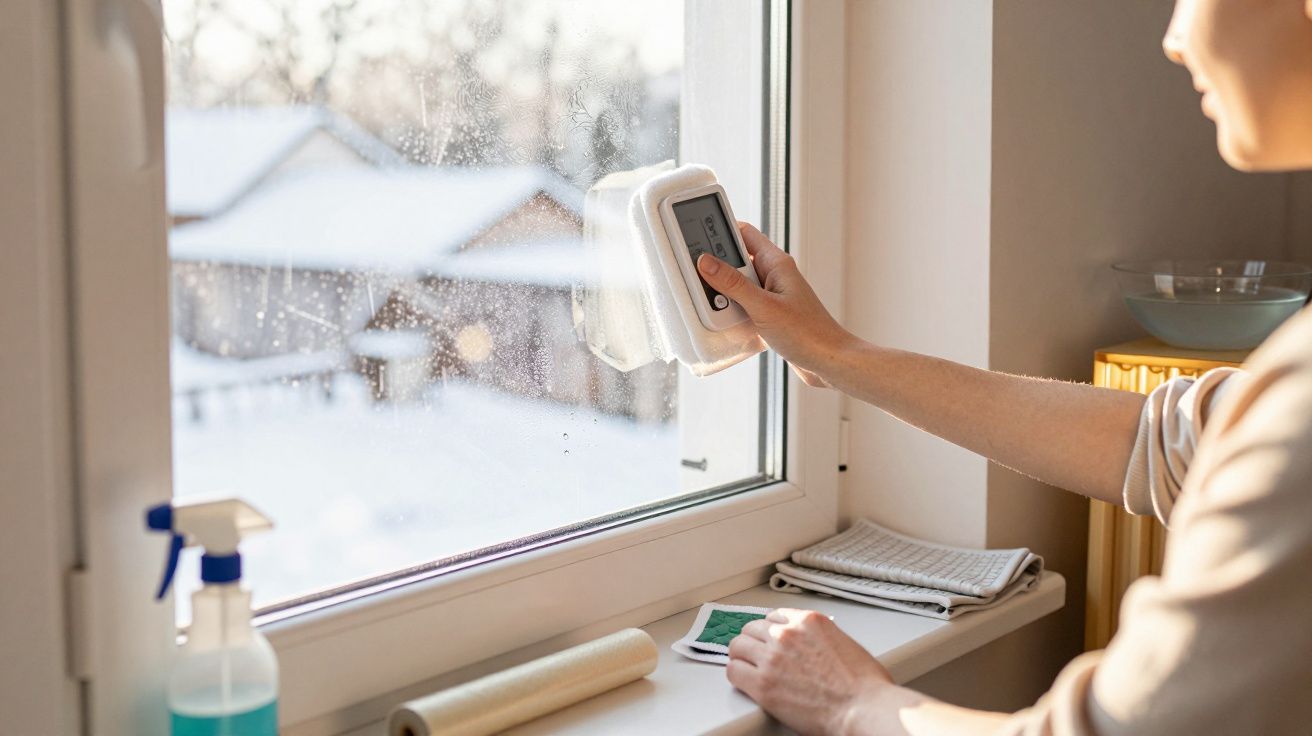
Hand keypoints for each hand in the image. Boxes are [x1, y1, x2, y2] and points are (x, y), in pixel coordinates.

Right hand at [696, 224, 854, 386]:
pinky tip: (723, 321)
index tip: (697, 234)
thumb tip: (706, 262)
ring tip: (711, 304)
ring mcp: (772, 296)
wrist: (829, 362)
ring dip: (723, 294)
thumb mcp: (763, 307)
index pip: (745, 234)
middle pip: (737, 261)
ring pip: (738, 286)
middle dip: (716, 268)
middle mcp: (774, 276)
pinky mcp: (770, 315)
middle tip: (697, 276)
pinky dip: (731, 311)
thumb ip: (733, 284)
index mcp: (776, 264)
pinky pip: (744, 306)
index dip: (721, 230)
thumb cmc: (807, 333)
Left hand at [727, 608, 894, 734]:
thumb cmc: (864, 685)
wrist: (861, 709)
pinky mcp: (762, 684)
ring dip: (741, 656)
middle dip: (753, 641)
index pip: (774, 616)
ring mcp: (772, 657)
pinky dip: (737, 675)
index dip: (770, 630)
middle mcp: (787, 633)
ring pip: (737, 646)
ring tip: (745, 666)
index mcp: (808, 621)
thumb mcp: (843, 643)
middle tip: (754, 654)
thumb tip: (808, 647)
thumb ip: (818, 638)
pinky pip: (734, 671)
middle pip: (752, 628)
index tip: (768, 639)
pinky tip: (743, 681)